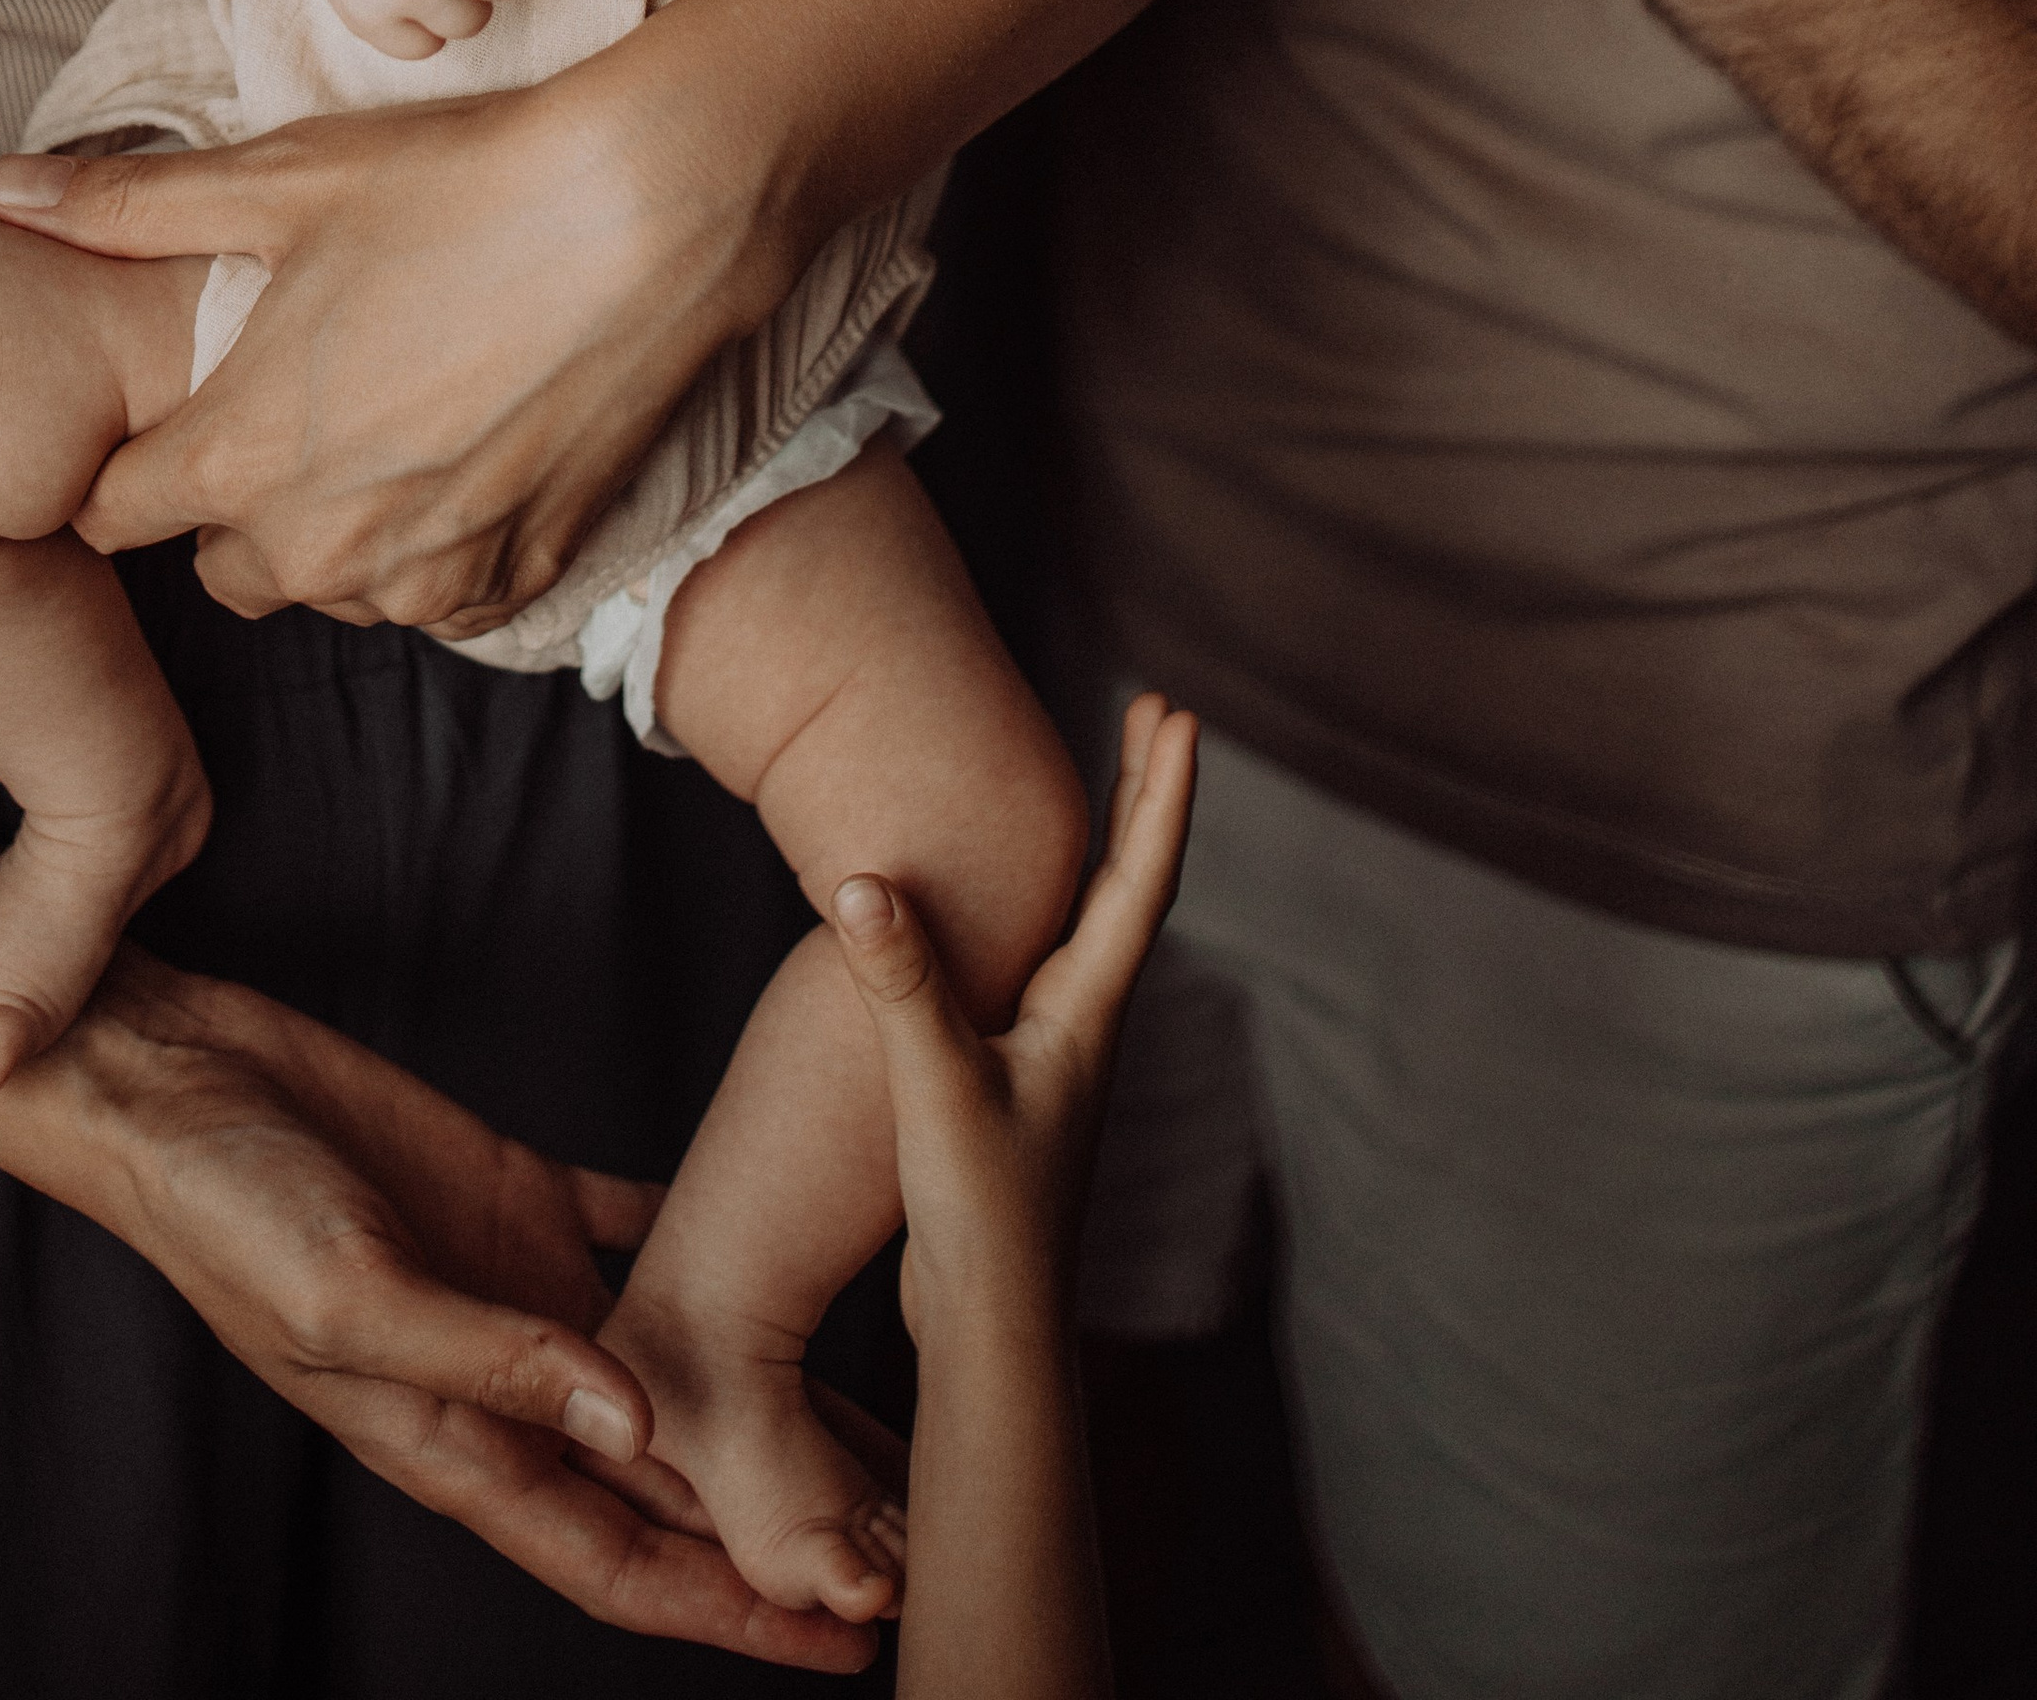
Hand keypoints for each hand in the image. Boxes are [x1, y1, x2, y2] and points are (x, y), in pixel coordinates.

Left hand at [0, 67, 766, 629]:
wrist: (652, 215)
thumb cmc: (460, 185)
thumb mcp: (282, 180)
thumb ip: (127, 207)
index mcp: (238, 455)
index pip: (115, 519)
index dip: (136, 458)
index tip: (175, 409)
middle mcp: (321, 542)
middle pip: (221, 570)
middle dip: (235, 503)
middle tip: (292, 401)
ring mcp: (426, 572)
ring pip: (331, 589)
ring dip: (337, 531)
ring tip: (385, 417)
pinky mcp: (519, 574)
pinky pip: (434, 599)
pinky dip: (433, 548)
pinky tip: (459, 453)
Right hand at [65, 951, 874, 1670]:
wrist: (171, 1083)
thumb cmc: (228, 1208)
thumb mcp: (353, 1295)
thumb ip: (491, 1360)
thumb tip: (632, 1425)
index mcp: (455, 1440)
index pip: (623, 1558)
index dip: (733, 1605)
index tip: (844, 1638)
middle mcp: (503, 1381)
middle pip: (668, 1483)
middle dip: (780, 1526)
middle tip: (907, 1541)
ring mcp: (515, 1286)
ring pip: (674, 1370)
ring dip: (769, 1401)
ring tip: (879, 1426)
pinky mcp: (515, 1194)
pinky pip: (639, 1234)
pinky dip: (714, 1242)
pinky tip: (795, 1238)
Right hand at [829, 694, 1194, 1337]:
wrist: (991, 1328)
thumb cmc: (982, 1217)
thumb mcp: (934, 1089)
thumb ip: (903, 987)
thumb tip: (863, 883)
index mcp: (1088, 1014)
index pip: (1140, 878)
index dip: (1159, 792)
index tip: (1177, 715)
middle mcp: (1085, 1023)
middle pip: (1130, 884)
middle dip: (1143, 795)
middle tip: (1154, 713)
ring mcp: (1056, 1053)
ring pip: (1092, 924)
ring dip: (1104, 845)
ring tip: (1101, 781)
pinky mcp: (1016, 1082)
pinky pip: (1045, 964)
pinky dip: (1047, 907)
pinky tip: (1011, 911)